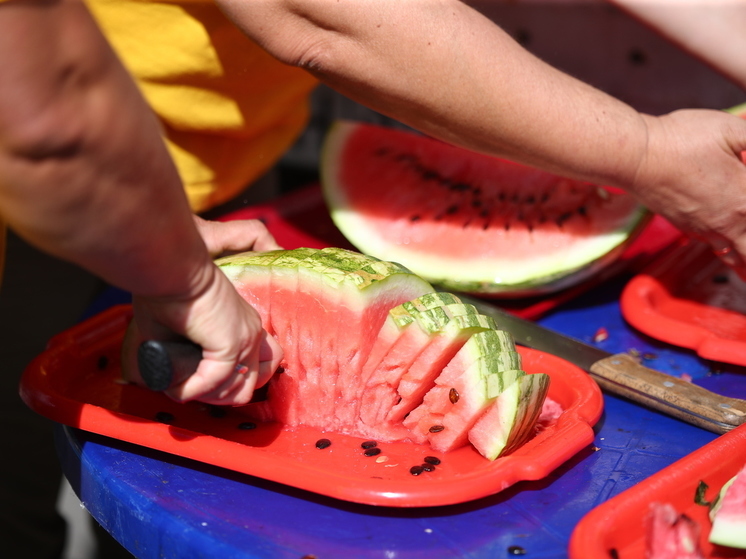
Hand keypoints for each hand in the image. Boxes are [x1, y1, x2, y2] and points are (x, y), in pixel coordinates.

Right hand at [122, 218, 283, 404]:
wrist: (171, 269)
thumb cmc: (167, 290)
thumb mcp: (179, 330)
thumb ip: (186, 356)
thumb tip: (175, 384)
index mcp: (243, 326)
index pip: (256, 369)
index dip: (228, 385)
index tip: (200, 385)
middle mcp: (252, 332)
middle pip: (252, 386)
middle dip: (219, 397)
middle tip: (191, 391)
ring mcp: (247, 338)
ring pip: (239, 391)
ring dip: (207, 396)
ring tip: (182, 388)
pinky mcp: (233, 343)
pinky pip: (216, 382)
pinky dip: (193, 390)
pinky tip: (176, 386)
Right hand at [630, 109, 745, 276]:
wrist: (635, 157)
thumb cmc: (679, 140)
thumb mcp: (732, 130)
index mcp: (744, 200)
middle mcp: (728, 222)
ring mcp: (705, 228)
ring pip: (737, 258)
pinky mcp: (686, 226)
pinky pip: (716, 247)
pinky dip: (730, 251)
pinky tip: (732, 247)